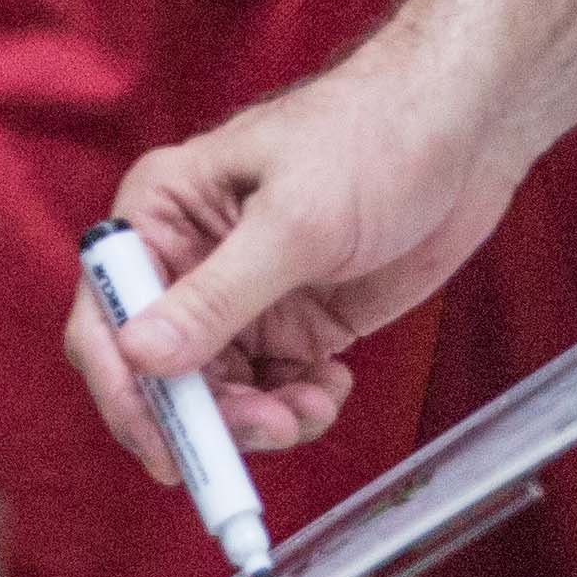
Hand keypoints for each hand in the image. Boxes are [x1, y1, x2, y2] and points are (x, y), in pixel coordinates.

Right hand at [65, 63, 520, 470]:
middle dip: (208, 414)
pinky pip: (274, 391)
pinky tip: (333, 386)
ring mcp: (244, 296)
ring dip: (259, 419)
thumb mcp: (295, 221)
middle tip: (270, 430)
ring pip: (219, 394)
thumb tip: (140, 356)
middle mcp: (191, 260)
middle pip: (161, 372)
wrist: (469, 127)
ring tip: (312, 406)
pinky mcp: (296, 321)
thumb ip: (218, 296)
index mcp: (162, 212)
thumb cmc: (374, 135)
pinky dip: (298, 406)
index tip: (168, 450)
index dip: (127, 391)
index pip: (108, 317)